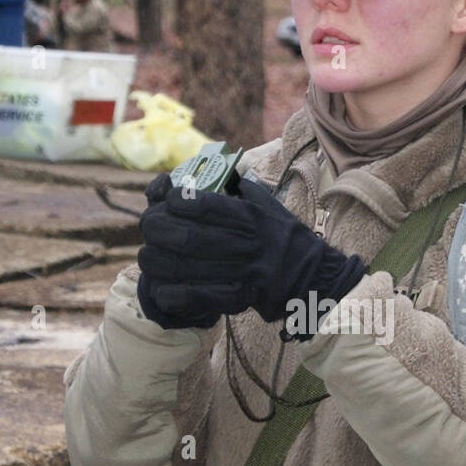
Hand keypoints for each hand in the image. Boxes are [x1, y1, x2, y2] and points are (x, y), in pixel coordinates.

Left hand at [136, 174, 365, 334]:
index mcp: (253, 217)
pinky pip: (201, 298)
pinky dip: (176, 295)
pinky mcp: (243, 299)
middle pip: (190, 237)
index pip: (207, 205)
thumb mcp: (271, 207)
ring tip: (147, 257)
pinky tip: (161, 288)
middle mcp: (249, 244)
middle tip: (148, 227)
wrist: (318, 280)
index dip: (178, 201)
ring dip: (160, 263)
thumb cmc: (289, 240)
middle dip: (159, 231)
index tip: (165, 199)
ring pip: (189, 268)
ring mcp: (245, 273)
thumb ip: (243, 189)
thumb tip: (219, 166)